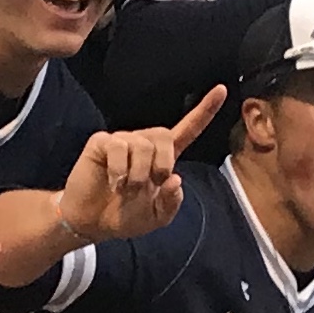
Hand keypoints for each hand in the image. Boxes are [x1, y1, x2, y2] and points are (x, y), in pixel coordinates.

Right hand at [57, 86, 223, 240]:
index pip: (188, 129)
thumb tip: (175, 180)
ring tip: (126, 190)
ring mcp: (122, 141)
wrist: (91, 222)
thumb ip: (172, 202)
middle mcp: (144, 144)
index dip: (204, 111)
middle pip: (164, 135)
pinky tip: (113, 182)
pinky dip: (119, 170)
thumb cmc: (124, 215)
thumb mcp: (157, 218)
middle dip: (163, 163)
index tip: (222, 90)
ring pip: (142, 144)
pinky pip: (118, 147)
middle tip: (151, 184)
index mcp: (163, 158)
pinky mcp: (102, 143)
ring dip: (137, 175)